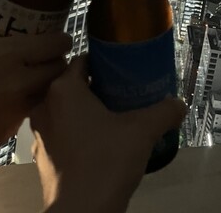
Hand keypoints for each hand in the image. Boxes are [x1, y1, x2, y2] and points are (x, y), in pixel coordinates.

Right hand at [0, 15, 71, 166]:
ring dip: (38, 88)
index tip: (59, 38)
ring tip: (20, 82)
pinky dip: (14, 110)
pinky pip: (18, 119)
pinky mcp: (0, 138)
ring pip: (41, 97)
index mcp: (8, 55)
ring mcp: (11, 115)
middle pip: (57, 72)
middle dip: (55, 64)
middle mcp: (18, 85)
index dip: (61, 40)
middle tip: (43, 60)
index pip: (55, 45)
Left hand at [30, 56, 185, 212]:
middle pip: (74, 85)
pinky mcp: (42, 158)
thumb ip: (164, 111)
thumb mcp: (142, 131)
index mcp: (63, 89)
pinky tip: (99, 144)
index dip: (105, 62)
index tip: (124, 69)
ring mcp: (40, 134)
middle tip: (124, 92)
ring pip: (66, 111)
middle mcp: (45, 106)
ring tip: (114, 118)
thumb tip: (179, 104)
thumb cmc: (106, 161)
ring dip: (86, 112)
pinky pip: (62, 134)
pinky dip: (78, 134)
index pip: (83, 60)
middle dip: (98, 87)